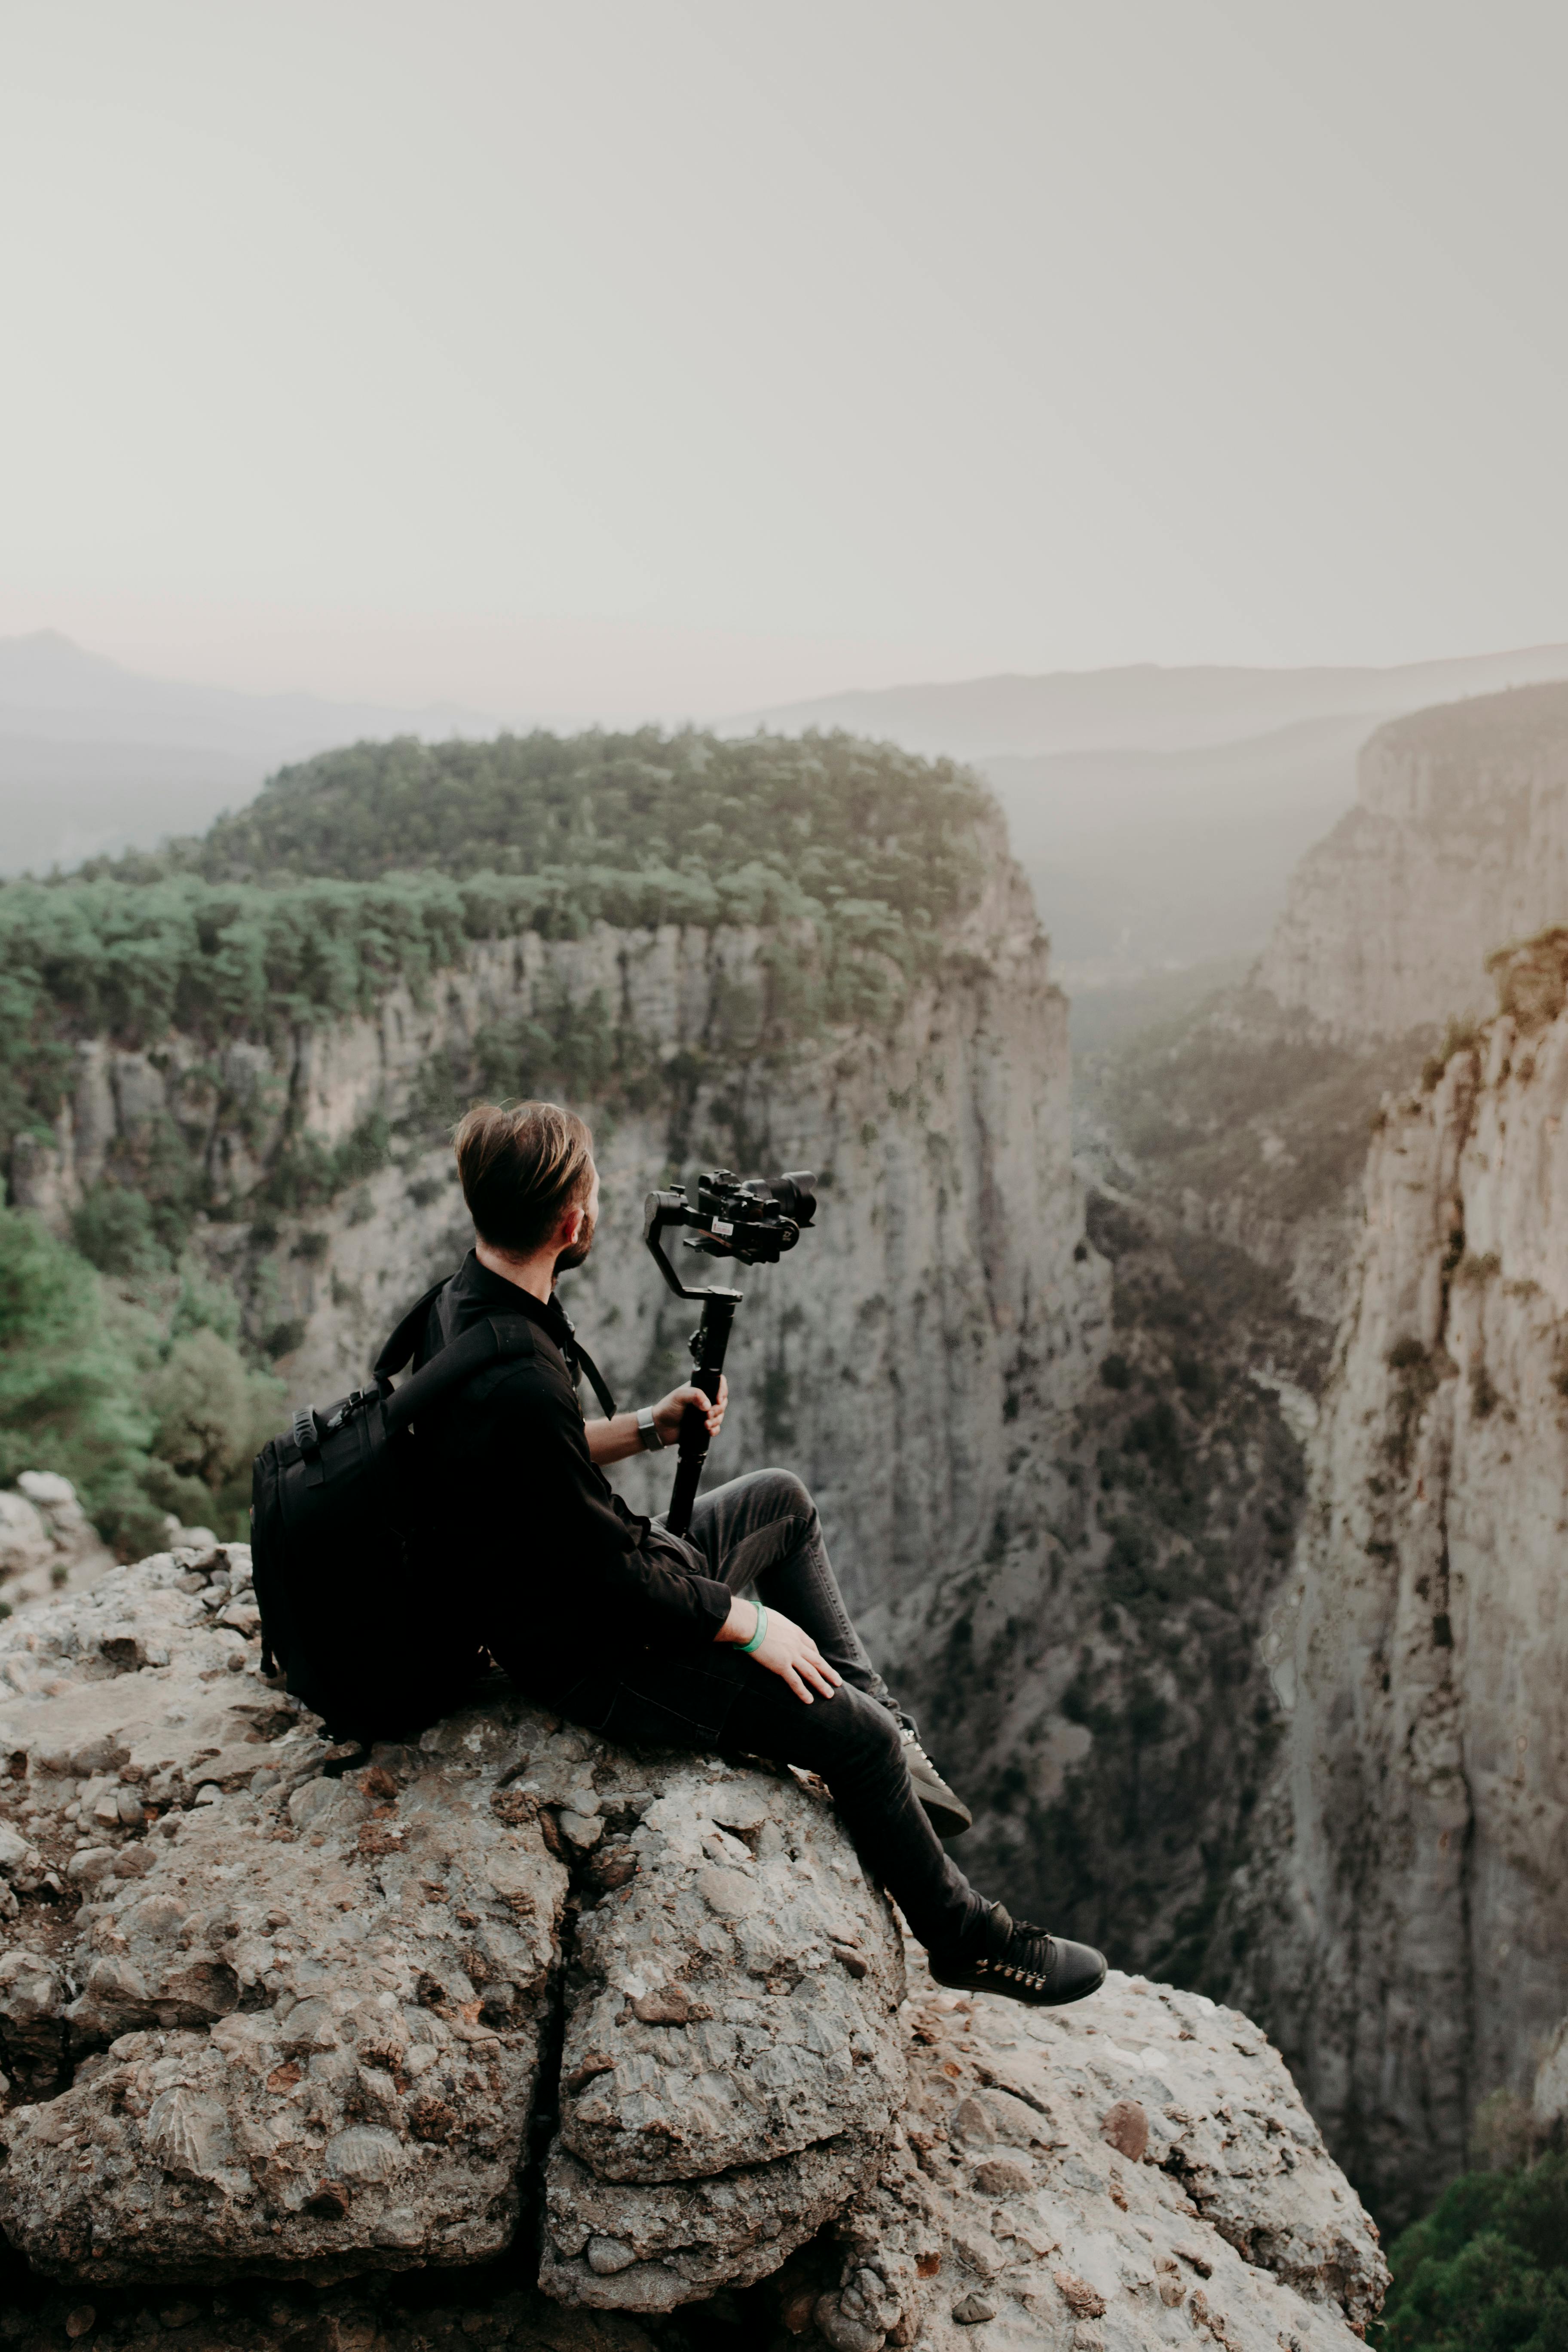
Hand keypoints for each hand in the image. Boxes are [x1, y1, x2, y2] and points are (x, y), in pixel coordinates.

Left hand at [653, 1373, 726, 1445]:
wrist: (660, 1428)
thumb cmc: (667, 1408)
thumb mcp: (679, 1396)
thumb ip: (695, 1395)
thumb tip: (708, 1405)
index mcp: (699, 1389)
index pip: (718, 1384)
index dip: (722, 1391)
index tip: (718, 1400)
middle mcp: (704, 1400)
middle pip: (722, 1402)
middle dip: (718, 1410)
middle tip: (708, 1415)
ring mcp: (704, 1414)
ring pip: (720, 1415)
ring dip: (716, 1421)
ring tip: (705, 1425)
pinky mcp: (703, 1426)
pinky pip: (716, 1427)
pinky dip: (715, 1429)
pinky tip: (709, 1431)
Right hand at [720, 1598, 841, 1704]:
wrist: (749, 1623)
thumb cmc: (755, 1617)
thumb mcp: (773, 1618)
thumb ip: (777, 1625)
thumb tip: (770, 1626)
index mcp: (795, 1632)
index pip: (811, 1645)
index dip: (817, 1655)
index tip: (820, 1662)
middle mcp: (797, 1644)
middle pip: (817, 1660)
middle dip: (829, 1672)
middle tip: (838, 1682)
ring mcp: (791, 1655)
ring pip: (811, 1672)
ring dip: (822, 1684)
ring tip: (830, 1695)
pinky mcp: (781, 1665)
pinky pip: (795, 1681)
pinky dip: (803, 1692)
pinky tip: (809, 1701)